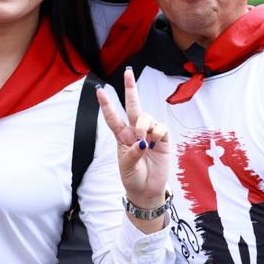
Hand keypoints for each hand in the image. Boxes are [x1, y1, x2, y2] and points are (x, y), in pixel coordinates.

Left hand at [97, 67, 170, 212]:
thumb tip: (142, 142)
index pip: (113, 117)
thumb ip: (132, 153)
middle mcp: (135, 131)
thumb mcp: (126, 167)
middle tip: (128, 72)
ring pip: (146, 116)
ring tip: (144, 142)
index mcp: (122, 136)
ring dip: (143, 126)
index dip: (106, 104)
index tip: (99, 90)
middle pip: (132, 106)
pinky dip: (157, 133)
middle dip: (130, 89)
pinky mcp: (164, 139)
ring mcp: (150, 134)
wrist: (147, 190)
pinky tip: (155, 143)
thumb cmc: (133, 177)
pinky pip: (161, 127)